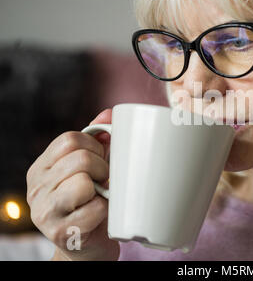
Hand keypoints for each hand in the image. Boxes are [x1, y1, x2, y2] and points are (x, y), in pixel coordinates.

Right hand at [26, 109, 117, 260]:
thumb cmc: (91, 202)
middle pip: (80, 158)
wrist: (86, 246)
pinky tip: (101, 215)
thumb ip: (97, 141)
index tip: (102, 160)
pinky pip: (95, 208)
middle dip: (103, 167)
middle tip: (104, 181)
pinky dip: (106, 209)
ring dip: (103, 188)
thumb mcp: (91, 169)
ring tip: (101, 196)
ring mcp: (45, 212)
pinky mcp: (61, 233)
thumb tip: (109, 113)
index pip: (70, 139)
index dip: (95, 146)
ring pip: (83, 181)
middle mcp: (37, 188)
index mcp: (42, 168)